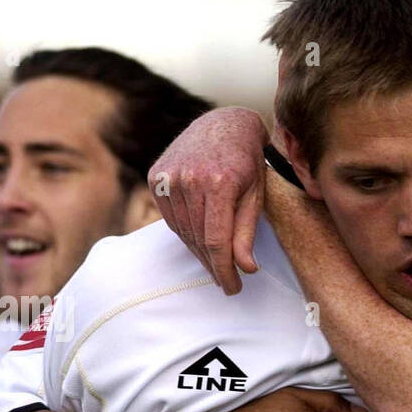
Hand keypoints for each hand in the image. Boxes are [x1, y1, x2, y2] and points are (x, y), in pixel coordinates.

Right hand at [150, 106, 269, 294]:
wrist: (223, 124)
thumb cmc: (246, 162)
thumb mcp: (255, 196)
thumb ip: (247, 233)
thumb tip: (245, 268)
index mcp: (219, 183)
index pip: (217, 241)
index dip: (224, 270)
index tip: (232, 288)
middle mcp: (190, 178)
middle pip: (199, 239)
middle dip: (214, 266)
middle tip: (226, 282)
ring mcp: (169, 176)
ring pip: (183, 232)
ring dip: (199, 253)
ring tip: (215, 265)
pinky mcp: (156, 176)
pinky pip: (170, 218)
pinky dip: (185, 234)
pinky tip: (199, 241)